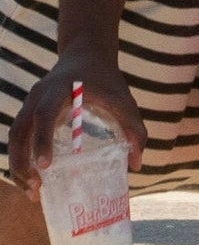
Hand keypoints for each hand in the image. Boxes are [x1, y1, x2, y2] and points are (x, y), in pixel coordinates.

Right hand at [9, 58, 140, 191]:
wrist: (86, 54)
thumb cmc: (105, 78)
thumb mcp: (123, 99)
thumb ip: (133, 127)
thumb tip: (136, 165)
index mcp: (58, 88)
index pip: (44, 114)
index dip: (43, 140)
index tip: (45, 166)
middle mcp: (37, 96)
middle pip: (20, 131)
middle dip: (23, 161)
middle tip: (36, 188)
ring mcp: (28, 104)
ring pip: (14, 138)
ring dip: (18, 165)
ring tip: (32, 191)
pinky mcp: (27, 112)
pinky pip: (17, 138)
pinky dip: (20, 158)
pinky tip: (31, 178)